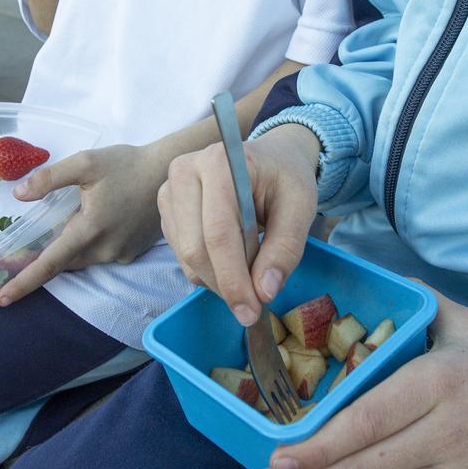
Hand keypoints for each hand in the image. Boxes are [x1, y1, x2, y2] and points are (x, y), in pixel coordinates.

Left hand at [0, 143, 169, 305]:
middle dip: (45, 262)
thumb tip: (18, 195)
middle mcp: (105, 249)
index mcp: (89, 229)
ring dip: (71, 249)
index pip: (50, 263)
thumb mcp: (85, 163)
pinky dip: (92, 244)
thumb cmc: (127, 165)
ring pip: (84, 259)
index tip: (3, 299)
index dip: (25, 282)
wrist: (169, 172)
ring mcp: (121, 253)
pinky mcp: (132, 252)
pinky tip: (100, 222)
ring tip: (71, 225)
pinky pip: (103, 254)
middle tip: (22, 255)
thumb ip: (50, 178)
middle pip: (66, 262)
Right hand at [157, 124, 320, 326]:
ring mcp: (169, 190)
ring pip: (185, 257)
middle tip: (253, 305)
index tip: (250, 311)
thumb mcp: (301, 208)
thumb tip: (264, 291)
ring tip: (250, 268)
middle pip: (195, 248)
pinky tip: (232, 256)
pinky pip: (181, 255)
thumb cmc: (286, 178)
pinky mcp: (166, 209)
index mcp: (219, 163)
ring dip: (218, 278)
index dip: (233, 278)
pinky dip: (208, 269)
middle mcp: (184, 171)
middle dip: (225, 284)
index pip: (218, 233)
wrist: (271, 158)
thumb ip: (285, 249)